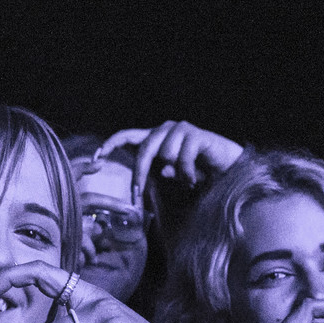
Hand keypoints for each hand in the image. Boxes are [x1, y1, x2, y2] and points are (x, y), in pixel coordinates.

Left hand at [97, 121, 243, 202]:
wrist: (226, 170)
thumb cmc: (194, 174)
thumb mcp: (169, 178)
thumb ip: (153, 175)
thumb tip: (143, 179)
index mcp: (155, 139)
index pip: (128, 136)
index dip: (111, 144)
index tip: (97, 156)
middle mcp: (165, 130)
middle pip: (144, 148)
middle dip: (140, 172)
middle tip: (137, 193)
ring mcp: (181, 130)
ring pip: (165, 155)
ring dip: (175, 174)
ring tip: (186, 180)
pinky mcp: (196, 135)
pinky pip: (182, 158)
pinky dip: (187, 174)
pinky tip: (195, 180)